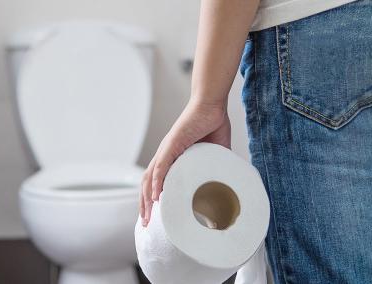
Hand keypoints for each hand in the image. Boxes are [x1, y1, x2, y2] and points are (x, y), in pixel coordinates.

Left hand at [140, 99, 230, 225]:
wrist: (212, 105)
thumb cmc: (212, 125)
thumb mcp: (215, 153)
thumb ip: (216, 168)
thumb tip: (227, 183)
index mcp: (172, 160)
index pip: (155, 183)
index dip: (151, 201)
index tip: (152, 218)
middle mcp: (164, 156)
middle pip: (147, 184)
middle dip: (144, 205)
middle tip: (146, 224)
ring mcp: (166, 150)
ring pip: (150, 178)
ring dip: (147, 198)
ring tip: (147, 215)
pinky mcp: (172, 144)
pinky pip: (161, 166)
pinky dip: (157, 181)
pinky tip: (156, 196)